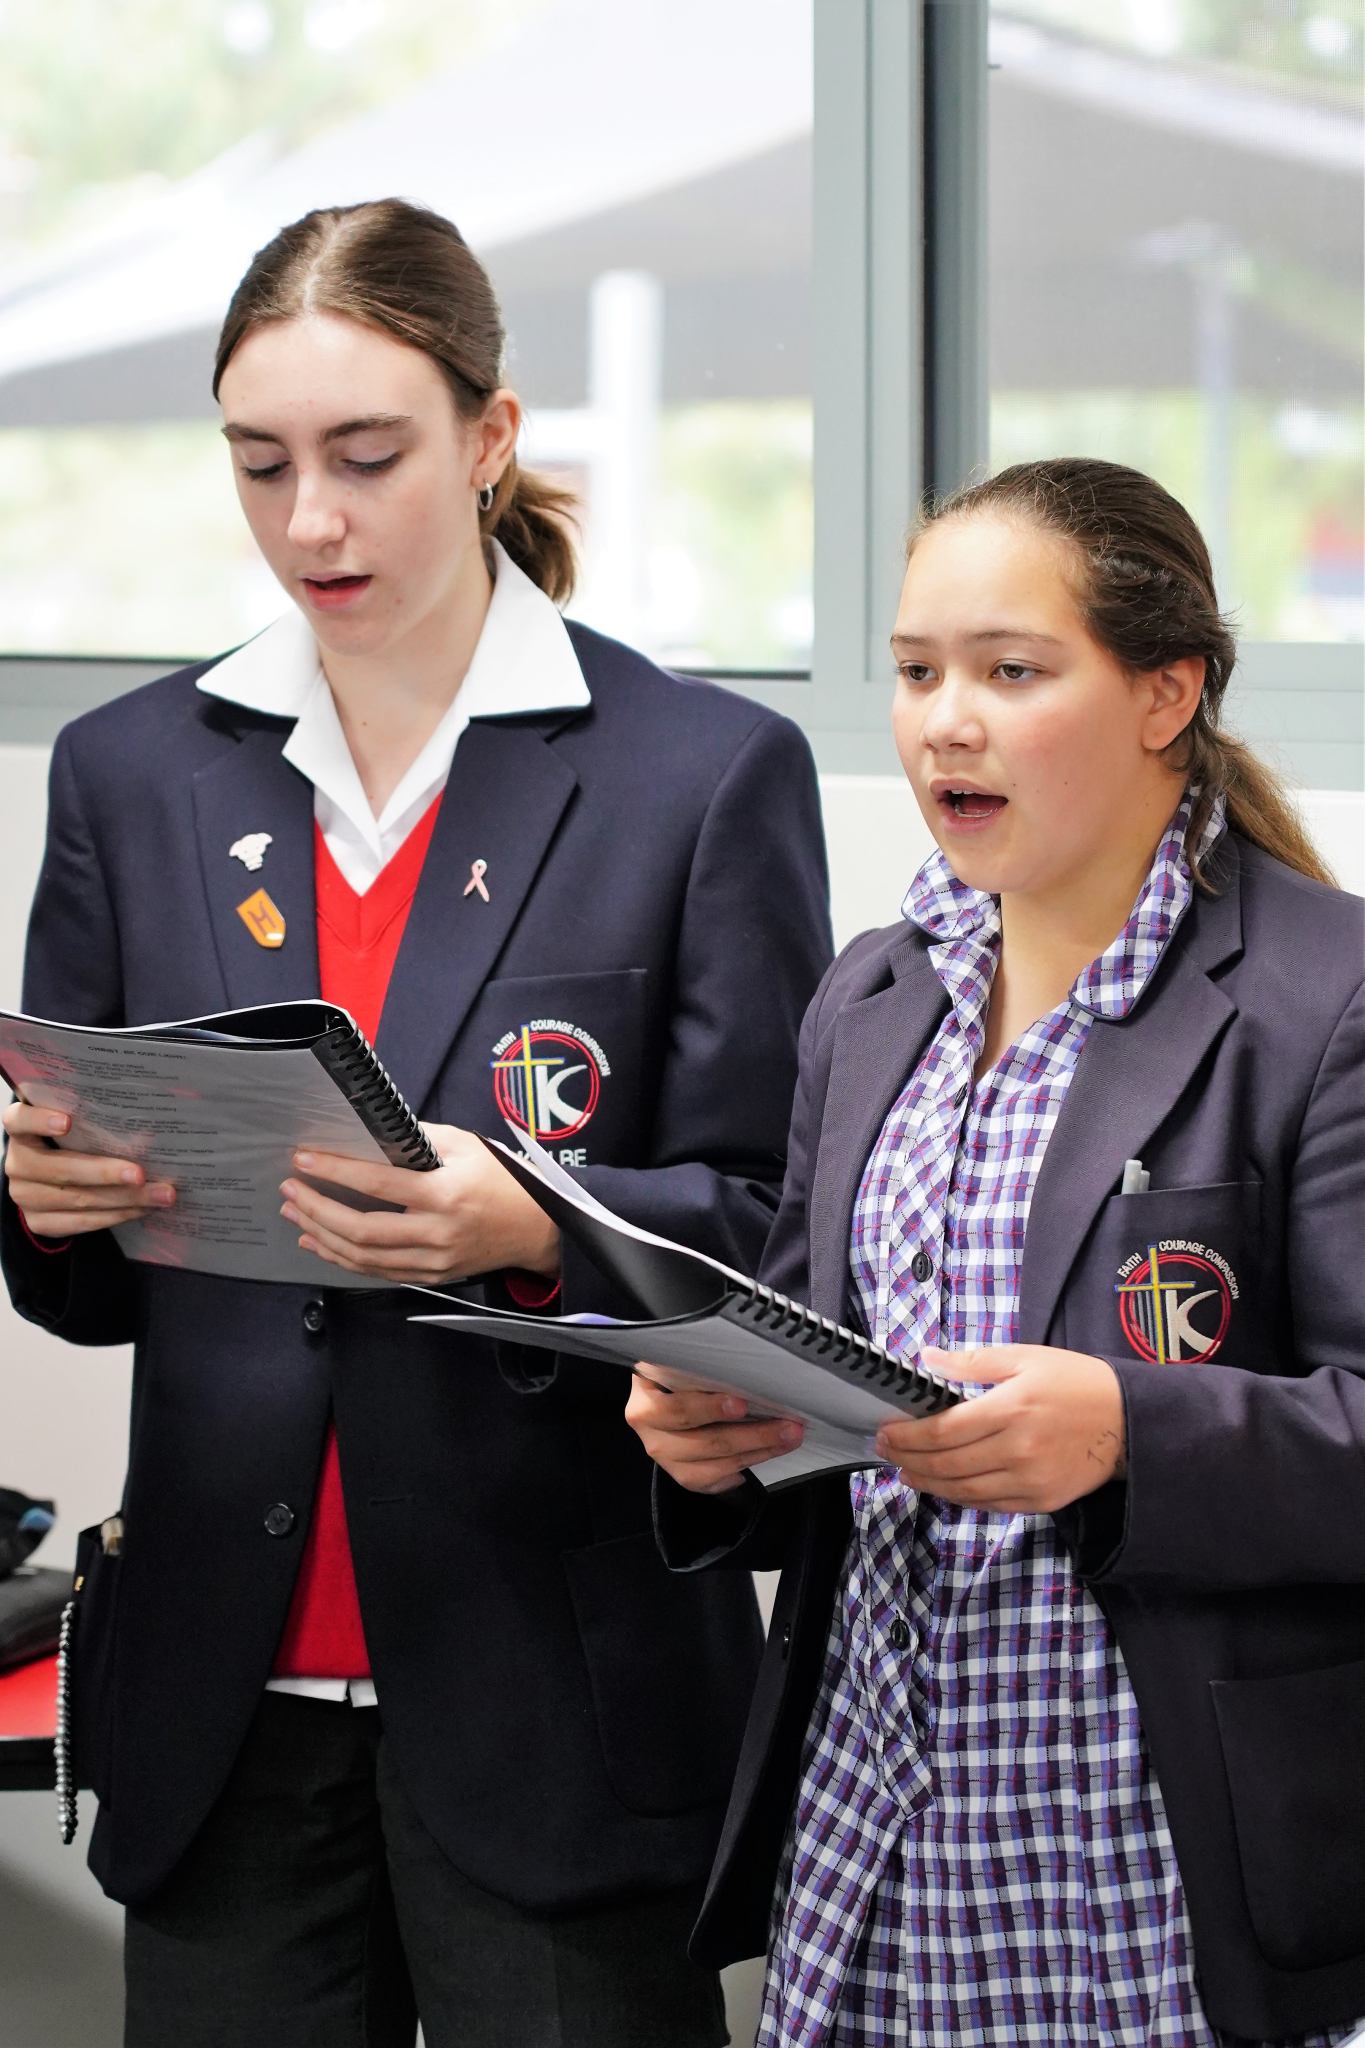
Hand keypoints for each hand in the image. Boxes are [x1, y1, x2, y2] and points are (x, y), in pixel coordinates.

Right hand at [2, 1101, 176, 1236]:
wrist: (51, 1180)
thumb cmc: (73, 1141)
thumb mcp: (76, 1124)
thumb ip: (92, 1120)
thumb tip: (145, 1120)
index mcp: (21, 1131)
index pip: (18, 1121)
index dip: (39, 1121)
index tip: (68, 1122)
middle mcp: (17, 1164)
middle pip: (61, 1169)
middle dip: (106, 1173)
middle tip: (141, 1174)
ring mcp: (24, 1196)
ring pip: (78, 1200)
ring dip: (126, 1199)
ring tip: (161, 1194)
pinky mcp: (39, 1222)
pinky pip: (81, 1223)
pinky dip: (116, 1215)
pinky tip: (143, 1208)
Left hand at [280, 1123, 559, 1283]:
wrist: (537, 1228)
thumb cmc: (503, 1181)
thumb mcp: (466, 1145)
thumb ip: (417, 1138)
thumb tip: (371, 1131)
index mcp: (445, 1193)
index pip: (377, 1184)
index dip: (335, 1170)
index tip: (304, 1160)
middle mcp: (436, 1232)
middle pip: (360, 1229)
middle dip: (316, 1208)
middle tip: (291, 1189)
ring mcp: (433, 1260)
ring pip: (362, 1257)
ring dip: (321, 1235)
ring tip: (295, 1214)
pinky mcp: (430, 1276)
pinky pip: (376, 1272)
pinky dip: (342, 1259)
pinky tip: (320, 1242)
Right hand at [624, 1369, 803, 1494]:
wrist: (660, 1394)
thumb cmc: (677, 1371)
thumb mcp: (678, 1362)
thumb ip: (700, 1366)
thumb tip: (750, 1367)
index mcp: (646, 1400)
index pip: (679, 1407)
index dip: (710, 1408)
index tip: (742, 1404)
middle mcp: (651, 1432)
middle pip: (704, 1441)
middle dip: (752, 1434)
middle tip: (788, 1426)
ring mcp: (665, 1457)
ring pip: (713, 1466)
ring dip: (756, 1453)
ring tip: (788, 1439)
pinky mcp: (680, 1475)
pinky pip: (711, 1482)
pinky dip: (738, 1473)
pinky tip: (762, 1458)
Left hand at [874, 1345, 1125, 1513]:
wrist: (1127, 1421)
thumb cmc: (1075, 1382)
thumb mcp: (1025, 1358)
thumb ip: (972, 1362)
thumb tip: (926, 1359)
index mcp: (1010, 1409)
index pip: (943, 1430)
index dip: (908, 1435)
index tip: (886, 1431)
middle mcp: (1017, 1450)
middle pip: (947, 1464)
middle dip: (909, 1460)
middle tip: (887, 1452)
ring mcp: (1029, 1480)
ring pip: (964, 1490)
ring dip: (929, 1483)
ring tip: (907, 1472)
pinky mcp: (1041, 1500)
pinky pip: (990, 1505)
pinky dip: (961, 1498)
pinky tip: (945, 1487)